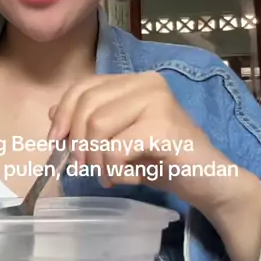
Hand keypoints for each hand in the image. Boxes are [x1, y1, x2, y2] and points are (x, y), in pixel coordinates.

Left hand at [48, 72, 251, 215]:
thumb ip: (91, 121)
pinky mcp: (163, 126)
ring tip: (108, 175)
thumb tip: (54, 113)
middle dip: (77, 142)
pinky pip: (115, 149)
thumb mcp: (119, 137)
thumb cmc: (161, 159)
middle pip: (87, 105)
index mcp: (134, 80)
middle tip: (84, 168)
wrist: (207, 180)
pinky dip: (112, 170)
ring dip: (96, 159)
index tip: (56, 142)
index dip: (64, 114)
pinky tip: (126, 178)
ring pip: (97, 126)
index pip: (83, 87)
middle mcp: (147, 82)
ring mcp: (157, 101)